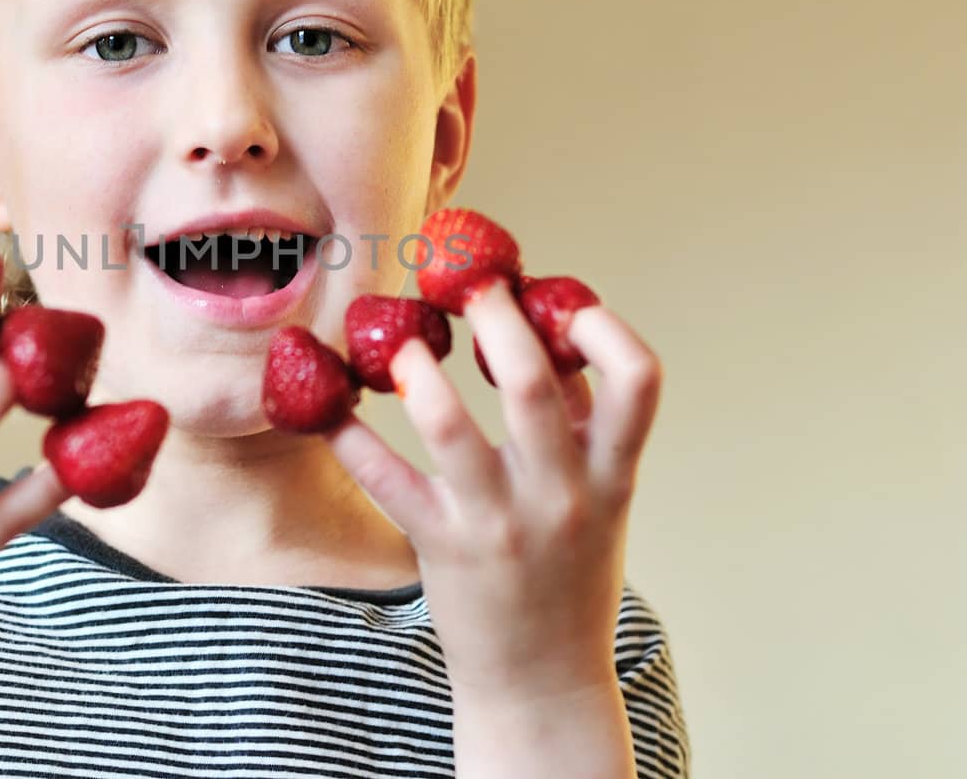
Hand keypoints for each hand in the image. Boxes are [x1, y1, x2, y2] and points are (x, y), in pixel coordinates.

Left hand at [323, 277, 661, 702]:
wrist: (543, 681)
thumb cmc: (570, 573)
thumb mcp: (600, 497)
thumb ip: (581, 420)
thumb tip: (551, 334)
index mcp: (612, 474)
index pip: (639, 380)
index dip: (602, 325)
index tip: (562, 298)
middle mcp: (560, 494)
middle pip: (532, 383)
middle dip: (496, 316)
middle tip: (468, 285)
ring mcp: (497, 522)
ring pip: (447, 423)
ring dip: (415, 368)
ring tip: (399, 344)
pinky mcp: (441, 546)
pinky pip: (383, 477)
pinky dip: (349, 433)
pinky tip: (327, 404)